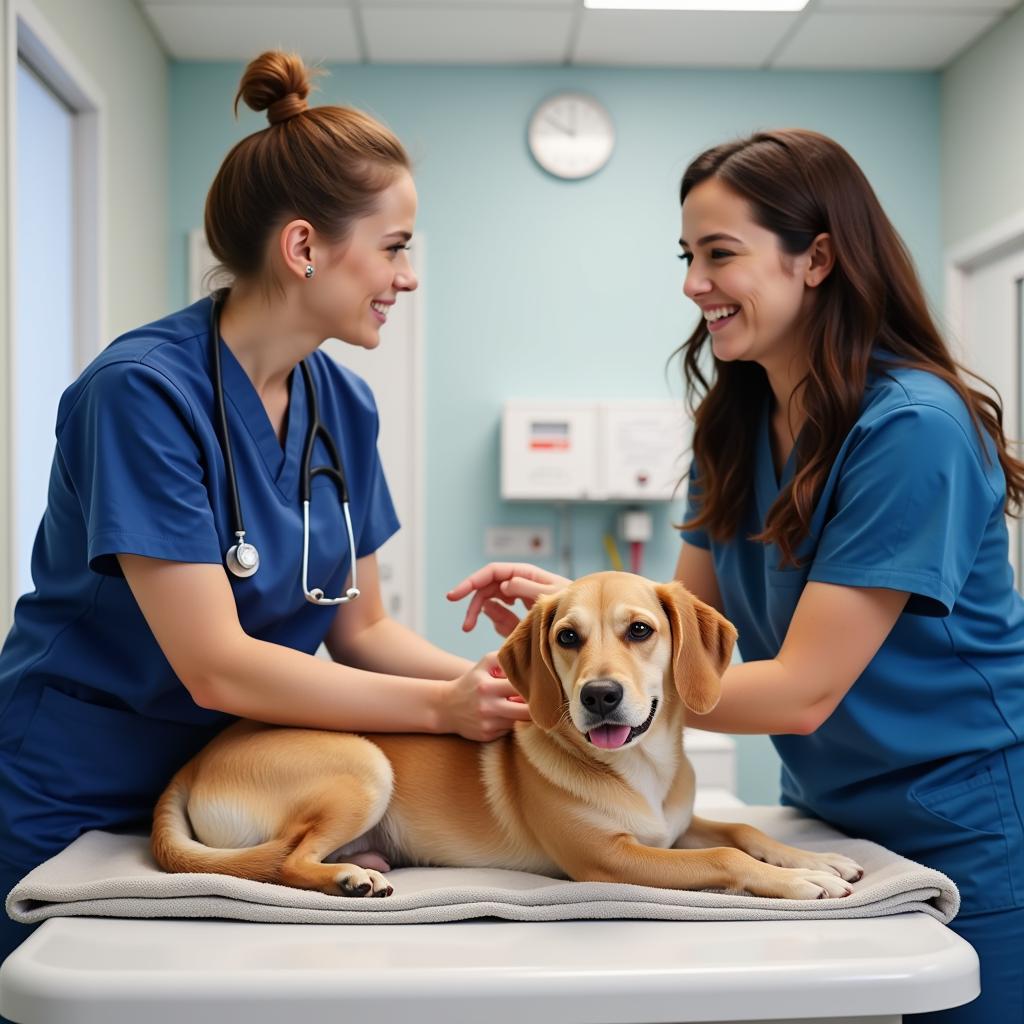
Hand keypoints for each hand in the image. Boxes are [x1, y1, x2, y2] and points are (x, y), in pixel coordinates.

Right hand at [439, 653, 532, 741]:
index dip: (533, 688)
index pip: (520, 688)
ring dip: (523, 716)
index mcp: (487, 686)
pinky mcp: (487, 736)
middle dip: (536, 708)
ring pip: (518, 722)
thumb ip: (504, 658)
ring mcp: (487, 723)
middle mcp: (487, 707)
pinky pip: (508, 731)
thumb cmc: (471, 683)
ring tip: (524, 707)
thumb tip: (528, 661)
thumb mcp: (484, 664)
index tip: (540, 687)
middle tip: (541, 702)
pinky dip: (511, 724)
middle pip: (525, 712)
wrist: (446, 707)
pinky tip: (507, 716)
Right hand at [447, 562, 571, 636]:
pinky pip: (502, 611)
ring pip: (492, 599)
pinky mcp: (521, 607)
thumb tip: (503, 585)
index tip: (454, 597)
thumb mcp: (550, 597)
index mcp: (526, 574)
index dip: (471, 582)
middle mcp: (520, 581)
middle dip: (473, 604)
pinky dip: (496, 619)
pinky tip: (503, 629)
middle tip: (466, 627)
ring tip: (473, 630)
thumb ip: (526, 589)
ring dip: (481, 613)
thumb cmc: (570, 606)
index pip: (492, 572)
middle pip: (487, 586)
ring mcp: (520, 594)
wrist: (585, 622)